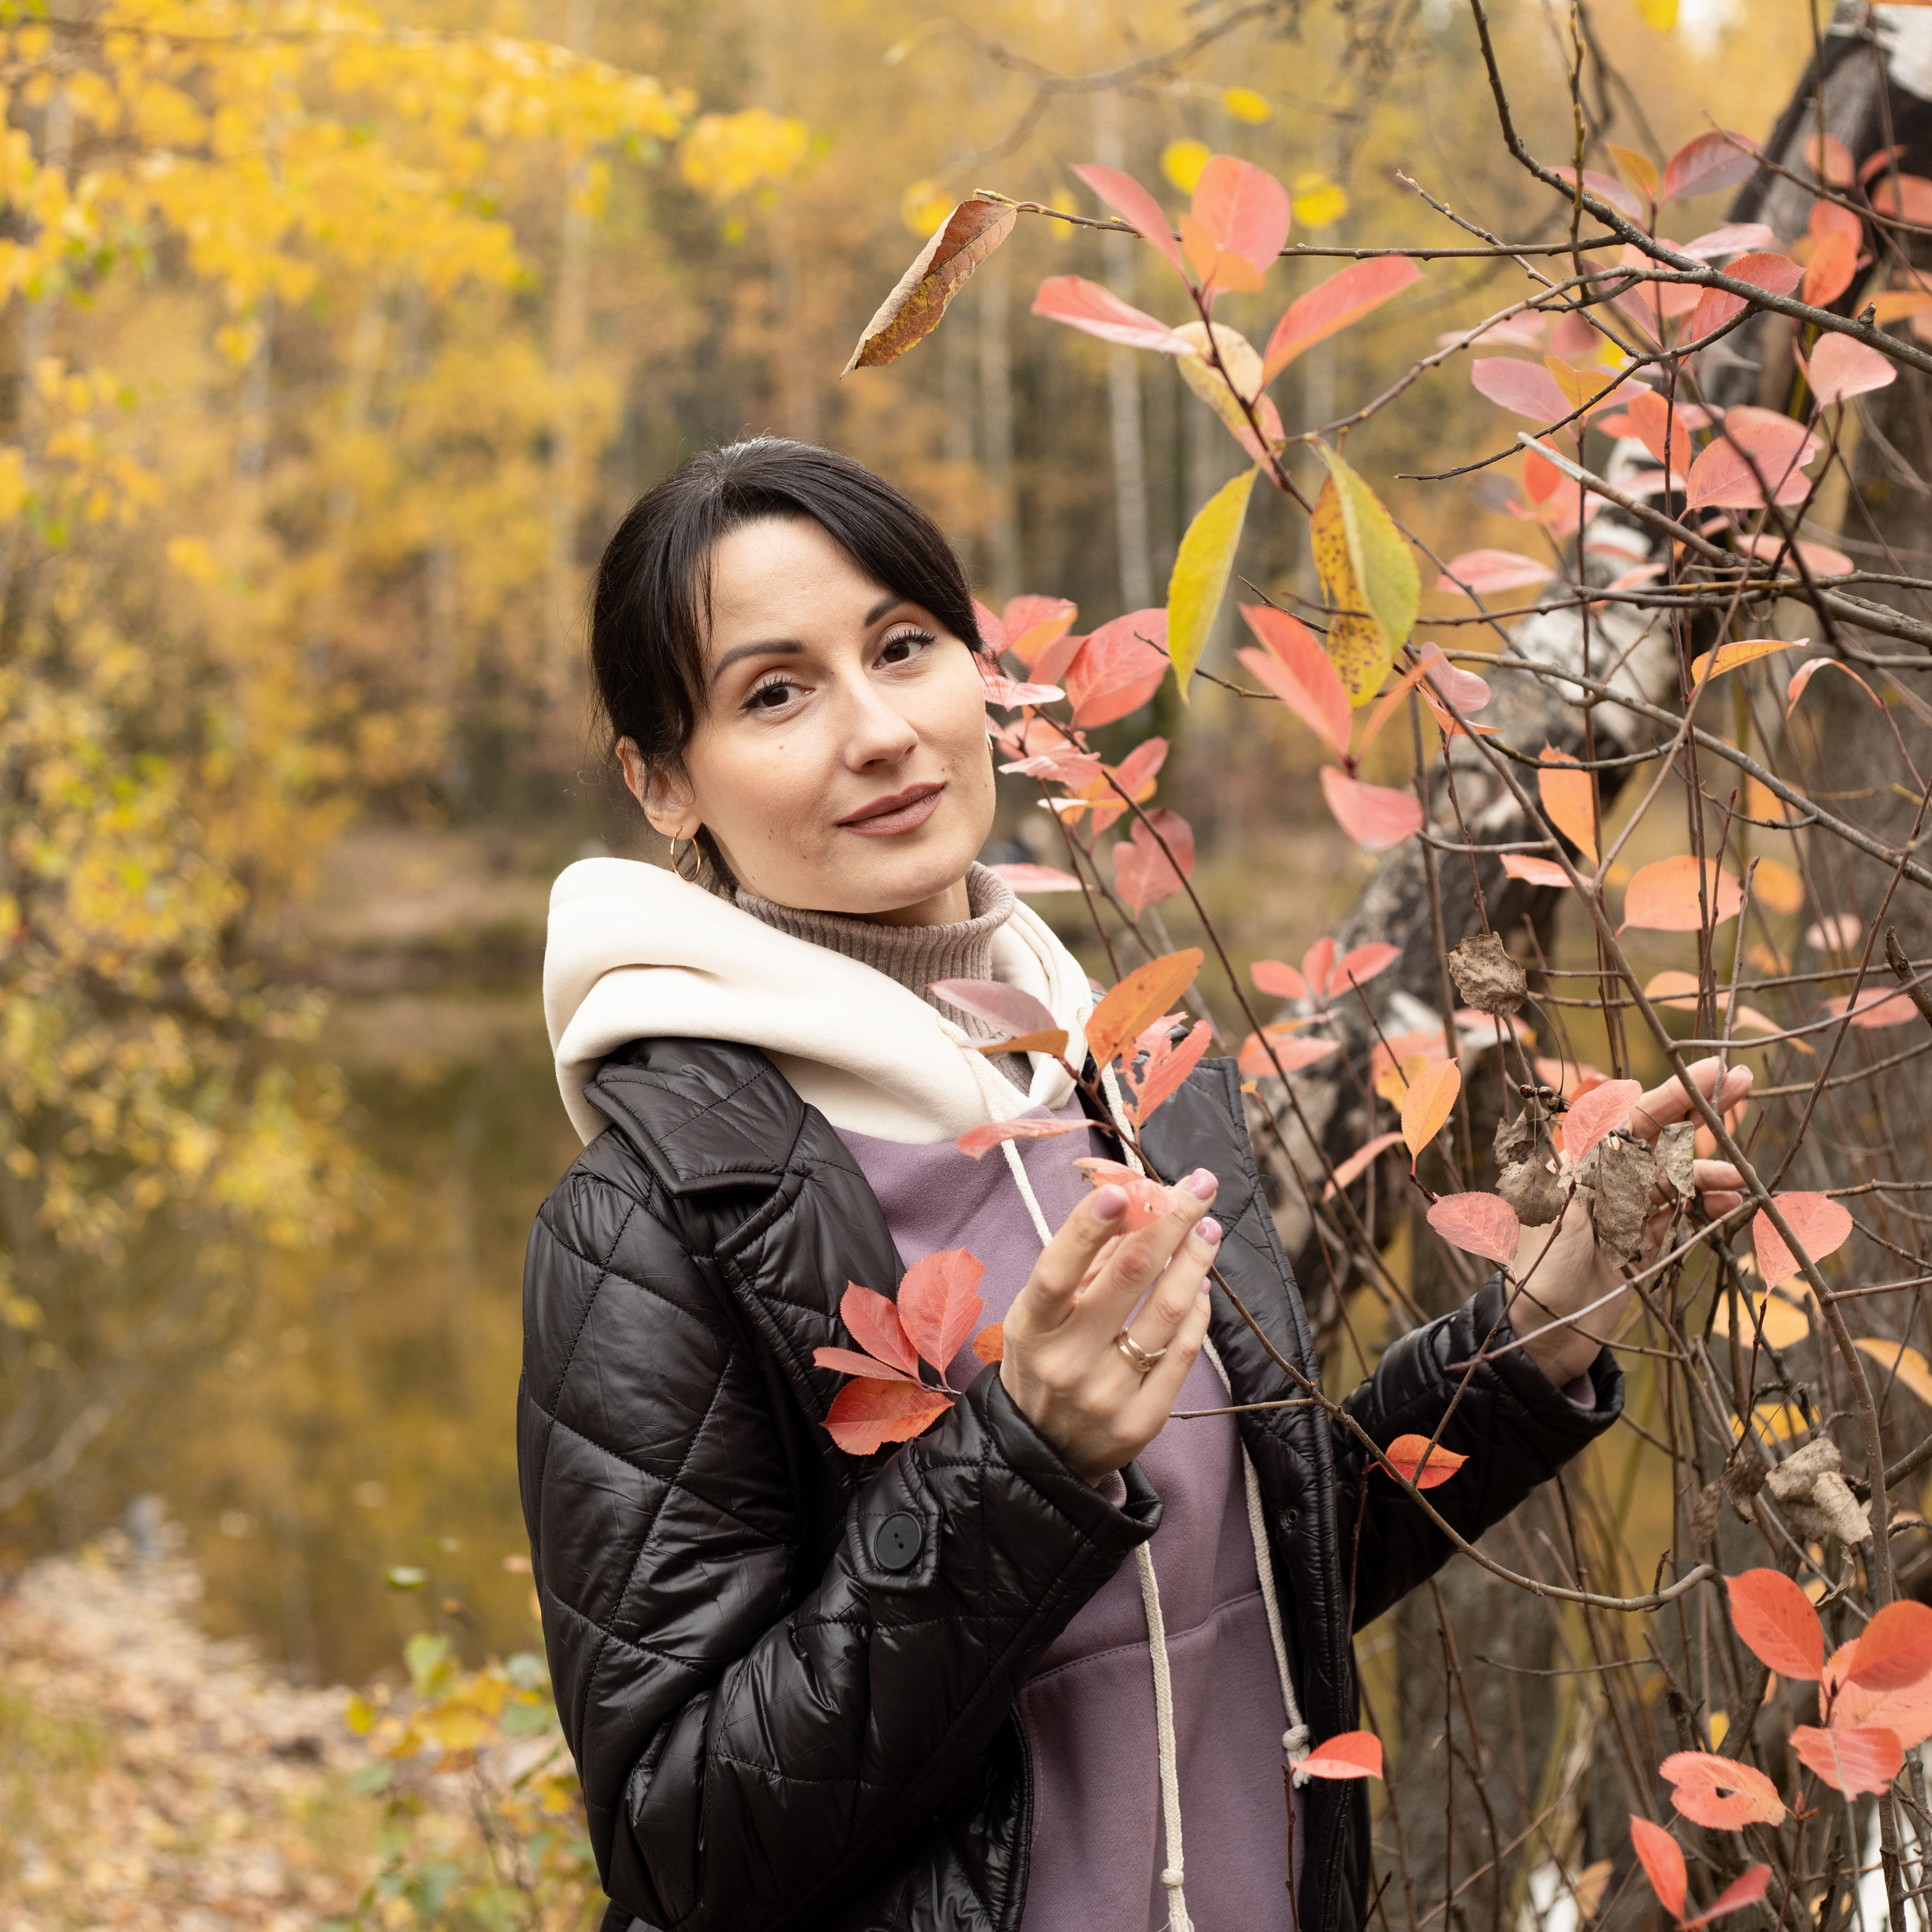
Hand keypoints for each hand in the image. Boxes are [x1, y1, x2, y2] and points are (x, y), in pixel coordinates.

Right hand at [1000, 1168, 1222, 1484]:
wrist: (1042, 1453)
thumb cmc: (1041, 1362)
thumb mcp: (1038, 1315)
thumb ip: (1082, 1264)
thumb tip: (1133, 1206)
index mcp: (1031, 1328)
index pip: (1059, 1269)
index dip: (1090, 1226)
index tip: (1126, 1188)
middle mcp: (1067, 1361)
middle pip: (1129, 1276)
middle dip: (1170, 1220)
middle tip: (1198, 1186)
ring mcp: (1107, 1394)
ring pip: (1169, 1310)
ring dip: (1196, 1259)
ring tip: (1208, 1228)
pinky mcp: (1142, 1420)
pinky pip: (1183, 1351)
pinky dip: (1199, 1309)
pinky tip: (1202, 1282)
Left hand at [1506, 1057, 1750, 1387]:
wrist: (1544, 1333)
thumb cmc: (1541, 1270)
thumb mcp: (1564, 1211)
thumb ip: (1597, 1165)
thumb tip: (1619, 1110)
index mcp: (1577, 1161)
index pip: (1632, 1116)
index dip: (1673, 1092)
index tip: (1712, 1070)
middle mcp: (1601, 1176)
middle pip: (1658, 1133)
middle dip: (1699, 1111)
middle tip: (1743, 1083)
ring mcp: (1622, 1206)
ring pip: (1675, 1173)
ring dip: (1708, 1170)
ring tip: (1741, 1178)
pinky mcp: (1638, 1238)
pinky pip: (1680, 1209)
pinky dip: (1705, 1202)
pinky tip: (1731, 1202)